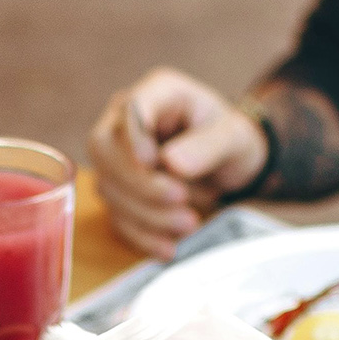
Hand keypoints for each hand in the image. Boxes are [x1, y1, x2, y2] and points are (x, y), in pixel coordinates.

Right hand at [87, 68, 267, 257]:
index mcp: (157, 93)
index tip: (152, 161)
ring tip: (189, 223)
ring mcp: (117, 159)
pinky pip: (118, 217)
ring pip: (109, 188)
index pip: (129, 107)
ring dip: (146, 213)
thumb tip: (172, 163)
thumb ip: (208, 146)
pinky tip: (168, 246)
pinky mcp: (119, 193)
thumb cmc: (230, 140)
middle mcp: (126, 122)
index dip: (133, 137)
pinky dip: (142, 235)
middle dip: (140, 182)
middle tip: (180, 199)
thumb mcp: (233, 137)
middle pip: (104, 149)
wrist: (229, 166)